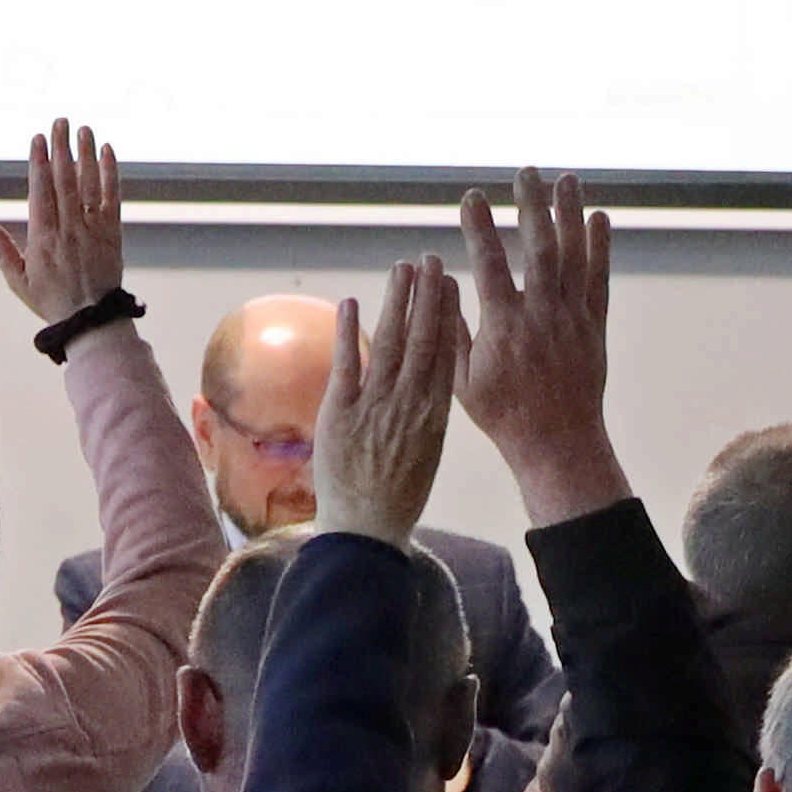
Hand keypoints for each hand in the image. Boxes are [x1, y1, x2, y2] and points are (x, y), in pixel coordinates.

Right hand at [0, 123, 125, 325]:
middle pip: (65, 180)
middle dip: (62, 147)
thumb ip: (1, 249)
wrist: (91, 321)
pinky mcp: (113, 234)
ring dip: (86, 154)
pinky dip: (111, 174)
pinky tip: (107, 152)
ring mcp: (93, 230)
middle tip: (60, 120)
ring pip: (90, 184)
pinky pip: (113, 198)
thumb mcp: (18, 280)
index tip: (39, 138)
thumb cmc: (51, 301)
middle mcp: (70, 228)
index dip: (40, 162)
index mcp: (44, 237)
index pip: (41, 190)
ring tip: (83, 129)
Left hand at [313, 256, 463, 546]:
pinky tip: (353, 303)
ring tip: (402, 268)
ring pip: (391, 344)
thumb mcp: (426, 453)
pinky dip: (349, 332)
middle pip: (423, 340)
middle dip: (427, 296)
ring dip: (396, 303)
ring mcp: (375, 407)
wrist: (365, 531)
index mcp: (434, 416)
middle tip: (430, 260)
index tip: (451, 284)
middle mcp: (409, 405)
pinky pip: (347, 364)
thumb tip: (426, 382)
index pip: (445, 354)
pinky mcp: (341, 413)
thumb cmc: (397, 498)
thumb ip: (425, 414)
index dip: (448, 315)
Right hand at [451, 171, 627, 524]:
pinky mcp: (594, 327)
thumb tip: (437, 284)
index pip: (488, 264)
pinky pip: (599, 279)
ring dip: (569, 214)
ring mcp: (572, 319)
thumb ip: (450, 330)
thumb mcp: (461, 380)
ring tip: (566, 178)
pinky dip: (601, 247)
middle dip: (531, 206)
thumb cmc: (503, 414)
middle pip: (538, 248)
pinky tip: (599, 218)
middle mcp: (541, 316)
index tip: (472, 197)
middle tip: (525, 171)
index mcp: (503, 327)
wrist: (557, 444)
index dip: (479, 227)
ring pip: (573, 256)